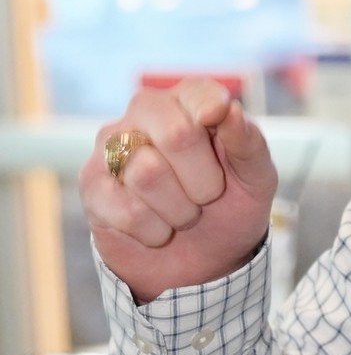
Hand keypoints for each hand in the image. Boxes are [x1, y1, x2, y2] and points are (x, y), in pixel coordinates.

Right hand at [79, 79, 277, 303]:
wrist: (201, 262)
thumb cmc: (229, 208)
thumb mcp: (255, 179)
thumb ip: (248, 142)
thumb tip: (229, 110)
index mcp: (187, 103)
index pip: (197, 93)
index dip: (212, 111)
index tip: (218, 122)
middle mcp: (144, 115)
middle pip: (176, 134)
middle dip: (204, 181)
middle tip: (208, 196)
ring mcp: (111, 147)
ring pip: (148, 174)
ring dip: (180, 210)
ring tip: (183, 214)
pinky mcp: (92, 185)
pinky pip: (128, 210)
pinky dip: (155, 231)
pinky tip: (157, 229)